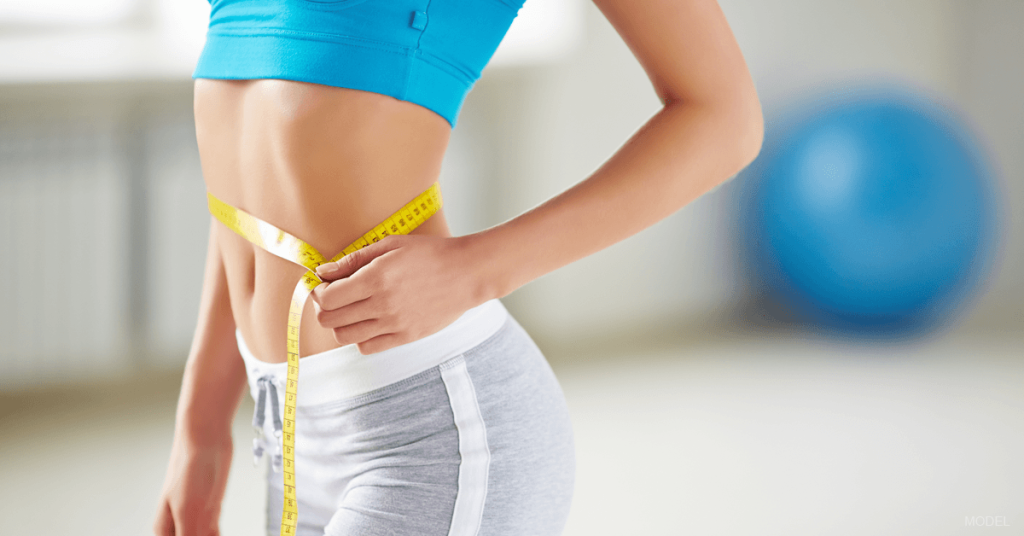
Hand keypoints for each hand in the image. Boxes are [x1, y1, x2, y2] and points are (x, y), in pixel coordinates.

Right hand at [153, 433, 232, 535]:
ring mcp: (195, 520)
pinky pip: (213, 535)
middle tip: (212, 534)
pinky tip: (220, 535)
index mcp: (164, 532)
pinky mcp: (210, 512)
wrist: (206, 439)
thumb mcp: (189, 512)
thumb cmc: (191, 469)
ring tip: (215, 533)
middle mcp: (177, 528)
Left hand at [310, 234, 485, 353]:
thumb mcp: (390, 245)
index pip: (326, 299)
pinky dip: (360, 337)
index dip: (318, 292)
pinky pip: (367, 347)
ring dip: (340, 323)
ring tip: (351, 309)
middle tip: (333, 297)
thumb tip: (322, 272)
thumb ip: (353, 260)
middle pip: (330, 320)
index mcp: (376, 278)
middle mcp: (382, 305)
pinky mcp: (405, 337)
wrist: (467, 273)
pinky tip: (369, 321)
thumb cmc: (430, 253)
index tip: (323, 284)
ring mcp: (394, 324)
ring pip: (345, 337)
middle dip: (324, 308)